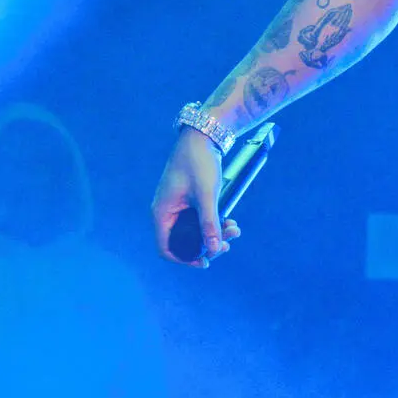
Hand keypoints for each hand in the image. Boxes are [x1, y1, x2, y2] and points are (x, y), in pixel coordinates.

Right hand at [151, 128, 241, 267]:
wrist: (203, 135)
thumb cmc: (199, 162)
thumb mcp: (206, 195)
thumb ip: (210, 223)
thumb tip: (215, 249)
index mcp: (162, 213)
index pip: (167, 248)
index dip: (184, 259)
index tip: (204, 262)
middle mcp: (166, 212)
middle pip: (184, 241)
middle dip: (207, 245)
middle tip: (228, 245)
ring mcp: (177, 206)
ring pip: (194, 230)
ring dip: (214, 233)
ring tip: (235, 230)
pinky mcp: (188, 201)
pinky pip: (199, 219)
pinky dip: (214, 222)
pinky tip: (231, 222)